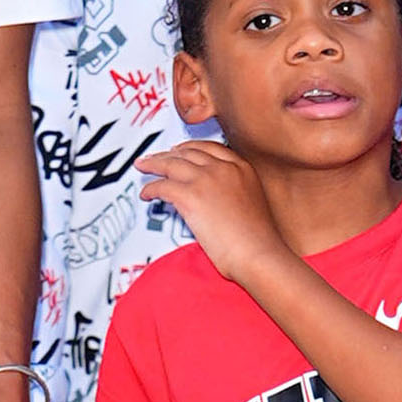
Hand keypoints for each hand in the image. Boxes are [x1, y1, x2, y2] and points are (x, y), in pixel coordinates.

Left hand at [137, 137, 287, 287]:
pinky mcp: (191, 196)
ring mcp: (206, 179)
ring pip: (171, 164)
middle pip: (187, 152)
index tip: (179, 151)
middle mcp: (223, 168)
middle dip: (168, 154)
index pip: (208, 148)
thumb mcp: (252, 201)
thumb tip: (214, 196)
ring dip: (154, 164)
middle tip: (155, 157)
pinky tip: (146, 194)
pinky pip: (162, 186)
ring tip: (144, 167)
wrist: (257, 254)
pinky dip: (150, 188)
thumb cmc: (257, 239)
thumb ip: (234, 190)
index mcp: (241, 167)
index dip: (189, 148)